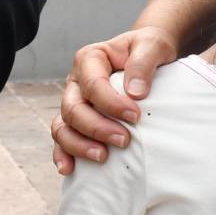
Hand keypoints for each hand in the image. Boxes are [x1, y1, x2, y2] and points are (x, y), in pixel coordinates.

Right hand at [51, 27, 181, 174]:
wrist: (148, 54)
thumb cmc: (149, 48)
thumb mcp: (152, 46)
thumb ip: (143, 64)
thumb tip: (136, 93)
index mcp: (91, 58)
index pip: (93, 85)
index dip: (111, 104)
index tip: (135, 116)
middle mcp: (76, 81)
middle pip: (73, 109)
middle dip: (97, 128)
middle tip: (124, 141)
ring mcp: (74, 101)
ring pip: (63, 126)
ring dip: (79, 145)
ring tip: (103, 157)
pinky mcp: (77, 119)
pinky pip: (62, 138)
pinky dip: (63, 154)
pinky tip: (69, 169)